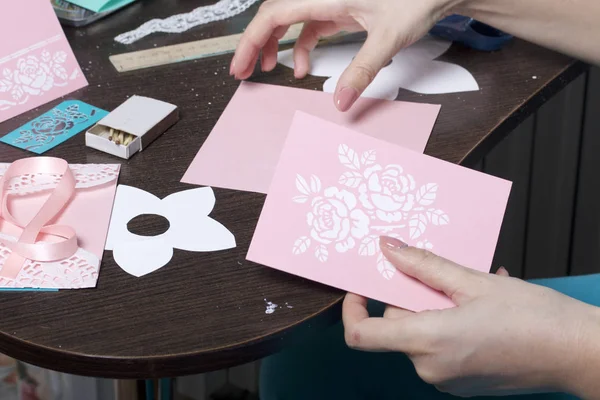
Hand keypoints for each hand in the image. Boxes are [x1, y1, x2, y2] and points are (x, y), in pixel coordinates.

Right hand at [230, 0, 454, 110]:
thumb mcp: (389, 38)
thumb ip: (362, 70)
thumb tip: (340, 103)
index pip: (275, 14)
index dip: (251, 40)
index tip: (240, 67)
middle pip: (275, 14)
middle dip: (256, 43)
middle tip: (244, 73)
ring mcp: (329, 0)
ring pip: (289, 19)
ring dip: (275, 44)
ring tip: (270, 70)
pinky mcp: (339, 9)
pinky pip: (309, 26)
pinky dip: (301, 47)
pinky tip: (302, 68)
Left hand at [342, 236, 599, 397]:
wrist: (579, 354)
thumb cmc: (532, 318)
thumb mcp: (473, 282)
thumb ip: (424, 265)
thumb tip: (388, 247)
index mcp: (428, 342)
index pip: (361, 335)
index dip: (352, 309)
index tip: (360, 287)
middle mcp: (431, 368)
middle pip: (398, 326)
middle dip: (413, 298)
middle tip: (446, 278)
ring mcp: (447, 380)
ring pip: (421, 334)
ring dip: (436, 309)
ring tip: (472, 293)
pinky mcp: (463, 384)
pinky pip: (441, 348)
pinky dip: (450, 326)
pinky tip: (480, 311)